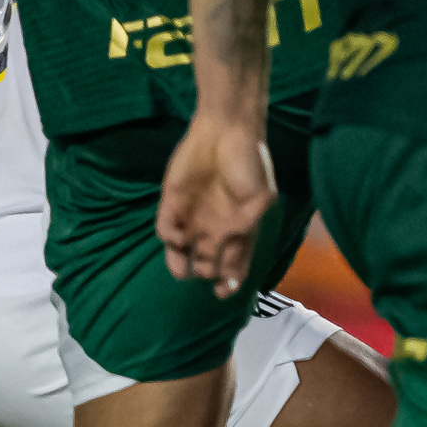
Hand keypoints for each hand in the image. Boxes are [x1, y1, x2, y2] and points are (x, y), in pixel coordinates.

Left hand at [157, 112, 277, 296]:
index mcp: (238, 229)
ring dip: (182, 266)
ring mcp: (192, 217)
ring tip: (185, 272)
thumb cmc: (249, 164)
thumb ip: (248, 225)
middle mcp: (214, 228)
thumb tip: (236, 243)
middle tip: (209, 278)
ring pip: (182, 253)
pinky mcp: (171, 204)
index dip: (230, 281)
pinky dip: (170, 239)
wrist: (226, 133)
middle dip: (207, 275)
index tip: (226, 293)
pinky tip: (178, 239)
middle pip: (207, 262)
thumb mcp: (260, 198)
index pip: (234, 263)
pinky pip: (166, 230)